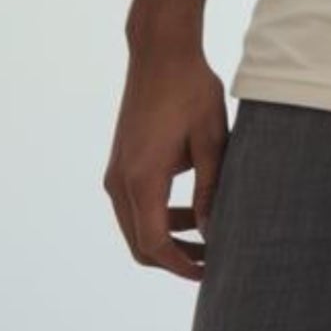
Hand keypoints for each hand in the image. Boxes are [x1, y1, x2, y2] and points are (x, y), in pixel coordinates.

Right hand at [105, 42, 226, 279]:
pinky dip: (161, 216)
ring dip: (169, 237)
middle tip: (215, 261)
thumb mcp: (212, 141)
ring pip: (137, 226)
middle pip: (140, 244)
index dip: (181, 264)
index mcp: (142, 180)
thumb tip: (212, 231)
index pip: (154, 243)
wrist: (161, 56)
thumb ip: (211, 189)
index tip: (210, 273)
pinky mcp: (121, 166)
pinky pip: (136, 206)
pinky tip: (195, 210)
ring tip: (211, 235)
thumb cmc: (192, 93)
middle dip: (175, 258)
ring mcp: (116, 175)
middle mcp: (120, 183)